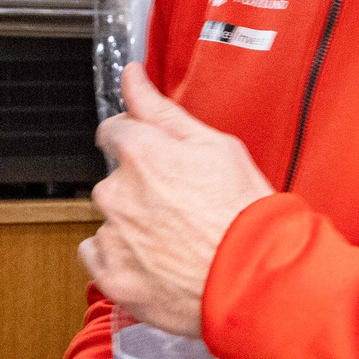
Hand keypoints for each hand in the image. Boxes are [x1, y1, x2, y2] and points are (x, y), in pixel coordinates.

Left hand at [81, 65, 274, 335]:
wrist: (257, 281)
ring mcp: (113, 237)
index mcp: (140, 153)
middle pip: (113, 179)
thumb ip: (161, 109)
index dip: (135, 141)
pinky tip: (157, 263)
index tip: (151, 156)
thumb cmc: (244, 215)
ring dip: (133, 225)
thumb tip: (132, 76)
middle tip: (180, 207)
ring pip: (111, 220)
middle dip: (139, 188)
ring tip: (176, 240)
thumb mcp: (216, 146)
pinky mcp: (113, 277)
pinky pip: (100, 258)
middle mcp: (117, 192)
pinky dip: (122, 259)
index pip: (113, 130)